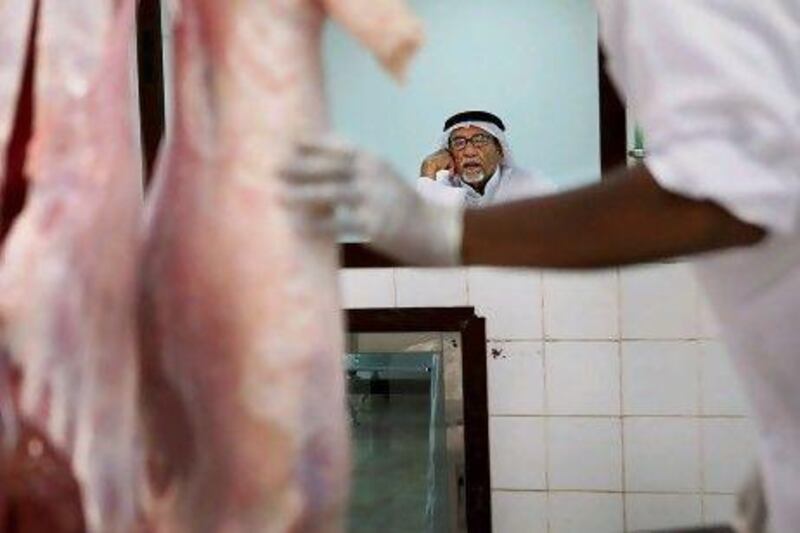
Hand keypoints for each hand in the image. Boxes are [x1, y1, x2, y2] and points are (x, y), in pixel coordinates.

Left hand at [280, 138, 463, 265]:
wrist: (434, 230)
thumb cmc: (400, 203)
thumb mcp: (382, 175)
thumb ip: (355, 168)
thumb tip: (316, 165)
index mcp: (373, 160)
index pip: (338, 146)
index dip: (312, 143)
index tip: (288, 140)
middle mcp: (372, 175)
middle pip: (329, 168)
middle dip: (299, 167)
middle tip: (273, 168)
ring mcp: (373, 199)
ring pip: (330, 194)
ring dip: (301, 195)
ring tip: (278, 196)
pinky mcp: (373, 225)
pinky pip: (338, 223)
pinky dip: (315, 225)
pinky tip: (297, 226)